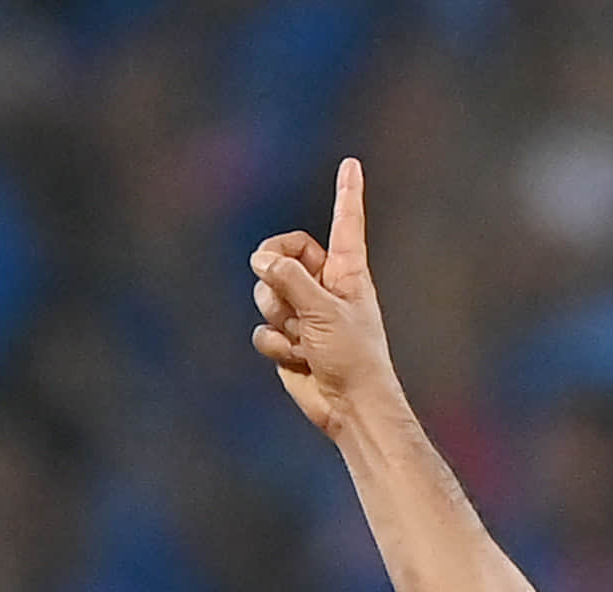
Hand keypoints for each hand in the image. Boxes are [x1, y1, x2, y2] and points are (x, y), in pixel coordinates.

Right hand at [251, 158, 398, 437]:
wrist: (350, 407)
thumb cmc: (352, 357)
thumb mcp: (322, 310)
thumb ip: (289, 278)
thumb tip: (259, 259)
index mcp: (347, 273)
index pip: (345, 224)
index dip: (347, 194)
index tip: (352, 164)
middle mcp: (325, 287)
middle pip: (283, 255)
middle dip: (273, 272)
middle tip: (277, 288)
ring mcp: (304, 312)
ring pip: (266, 294)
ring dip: (278, 318)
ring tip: (303, 339)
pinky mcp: (289, 339)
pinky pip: (263, 329)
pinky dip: (276, 346)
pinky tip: (299, 359)